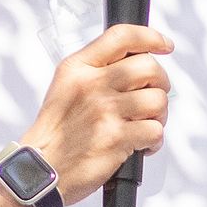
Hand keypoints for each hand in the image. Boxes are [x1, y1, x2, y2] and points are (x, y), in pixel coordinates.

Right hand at [22, 21, 170, 203]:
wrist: (42, 169)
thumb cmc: (57, 132)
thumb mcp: (66, 87)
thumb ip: (96, 71)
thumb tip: (136, 64)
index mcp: (78, 68)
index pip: (121, 37)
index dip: (150, 37)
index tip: (164, 45)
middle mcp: (92, 85)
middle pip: (149, 67)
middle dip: (160, 83)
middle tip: (152, 97)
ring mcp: (105, 111)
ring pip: (158, 100)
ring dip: (159, 116)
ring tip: (143, 125)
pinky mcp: (117, 138)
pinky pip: (155, 131)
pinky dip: (153, 141)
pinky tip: (139, 146)